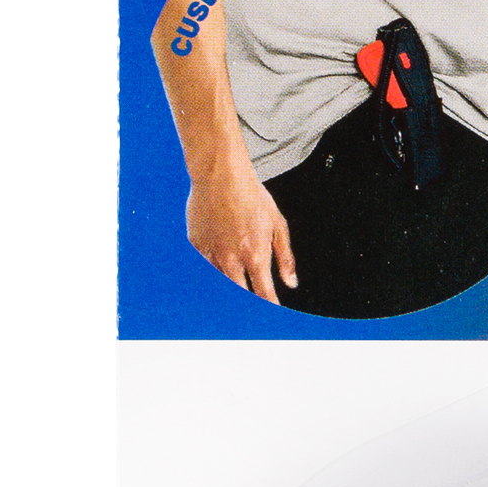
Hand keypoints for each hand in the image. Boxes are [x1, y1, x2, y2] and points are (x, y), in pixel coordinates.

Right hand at [185, 157, 297, 303]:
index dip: (270, 307)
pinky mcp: (196, 244)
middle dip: (248, 302)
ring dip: (229, 287)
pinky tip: (218, 270)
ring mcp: (212, 252)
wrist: (220, 173)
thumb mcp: (278, 225)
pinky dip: (212, 271)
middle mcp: (232, 259)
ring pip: (220, 283)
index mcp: (255, 256)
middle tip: (254, 307)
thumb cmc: (251, 195)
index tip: (273, 312)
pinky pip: (204, 266)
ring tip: (236, 286)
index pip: (264, 294)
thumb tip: (291, 282)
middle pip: (240, 294)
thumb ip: (285, 257)